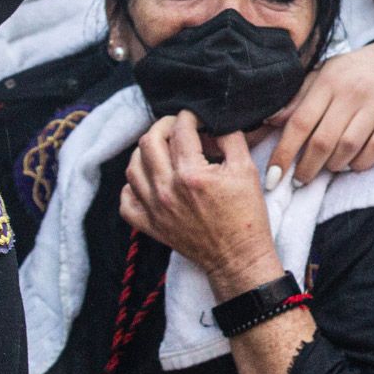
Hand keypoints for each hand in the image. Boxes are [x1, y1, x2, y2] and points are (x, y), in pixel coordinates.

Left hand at [121, 112, 279, 293]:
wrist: (238, 257)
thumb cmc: (246, 216)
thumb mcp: (247, 170)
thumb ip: (230, 138)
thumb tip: (213, 122)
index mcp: (192, 175)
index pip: (181, 130)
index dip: (190, 116)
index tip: (196, 118)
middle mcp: (168, 190)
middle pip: (148, 141)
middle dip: (164, 126)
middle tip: (177, 128)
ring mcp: (155, 209)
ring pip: (133, 167)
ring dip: (146, 151)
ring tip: (163, 149)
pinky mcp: (150, 225)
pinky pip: (126, 200)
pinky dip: (133, 185)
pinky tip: (149, 179)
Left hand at [265, 40, 373, 186]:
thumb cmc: (353, 72)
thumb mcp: (323, 74)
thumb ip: (298, 98)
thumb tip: (270, 121)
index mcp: (328, 81)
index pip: (300, 122)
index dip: (284, 152)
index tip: (272, 175)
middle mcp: (351, 93)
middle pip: (323, 141)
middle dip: (307, 168)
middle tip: (299, 180)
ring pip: (348, 148)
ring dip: (333, 166)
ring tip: (326, 168)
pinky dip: (360, 163)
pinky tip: (351, 163)